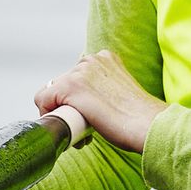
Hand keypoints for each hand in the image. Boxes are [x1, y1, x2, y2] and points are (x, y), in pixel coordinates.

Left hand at [35, 50, 166, 154]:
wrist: (148, 124)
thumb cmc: (139, 117)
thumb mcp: (122, 91)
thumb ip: (107, 89)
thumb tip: (95, 105)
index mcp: (106, 58)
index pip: (76, 76)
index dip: (79, 100)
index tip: (91, 116)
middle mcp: (91, 59)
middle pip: (61, 84)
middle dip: (69, 107)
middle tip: (86, 128)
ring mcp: (79, 72)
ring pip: (51, 94)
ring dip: (61, 114)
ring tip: (81, 131)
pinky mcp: (69, 86)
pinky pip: (42, 100)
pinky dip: (49, 116)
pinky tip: (67, 128)